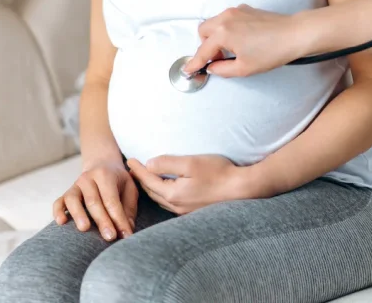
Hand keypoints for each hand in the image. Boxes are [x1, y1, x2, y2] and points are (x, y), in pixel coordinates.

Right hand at [53, 160, 137, 241]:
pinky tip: (62, 222)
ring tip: (85, 228)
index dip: (118, 219)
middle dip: (102, 221)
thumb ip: (129, 209)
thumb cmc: (117, 181)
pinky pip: (58, 202)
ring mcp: (74, 185)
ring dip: (78, 214)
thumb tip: (127, 231)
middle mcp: (87, 178)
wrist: (101, 164)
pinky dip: (58, 211)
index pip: (111, 200)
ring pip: (73, 200)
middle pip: (93, 201)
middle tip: (110, 237)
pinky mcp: (65, 193)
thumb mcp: (129, 188)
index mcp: (105, 175)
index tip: (125, 235)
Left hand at [127, 154, 262, 214]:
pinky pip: (171, 203)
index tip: (128, 160)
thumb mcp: (191, 163)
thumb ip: (168, 163)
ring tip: (145, 178)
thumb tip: (149, 164)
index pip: (148, 180)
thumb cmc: (219, 173)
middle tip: (133, 169)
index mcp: (173, 194)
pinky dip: (163, 194)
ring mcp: (185, 211)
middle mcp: (177, 206)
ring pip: (161, 199)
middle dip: (141, 179)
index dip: (137, 169)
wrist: (242, 189)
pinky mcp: (194, 211)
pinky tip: (165, 189)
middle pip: (152, 192)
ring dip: (151, 188)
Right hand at [184, 4, 306, 77]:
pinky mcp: (245, 9)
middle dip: (205, 45)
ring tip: (230, 50)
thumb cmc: (271, 52)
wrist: (294, 34)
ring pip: (214, 23)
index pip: (203, 50)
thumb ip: (222, 69)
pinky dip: (226, 29)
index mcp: (223, 33)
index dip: (194, 62)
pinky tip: (241, 40)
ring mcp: (236, 11)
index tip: (188, 70)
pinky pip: (227, 19)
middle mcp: (225, 18)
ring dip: (215, 37)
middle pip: (203, 31)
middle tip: (218, 59)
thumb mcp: (244, 68)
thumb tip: (212, 67)